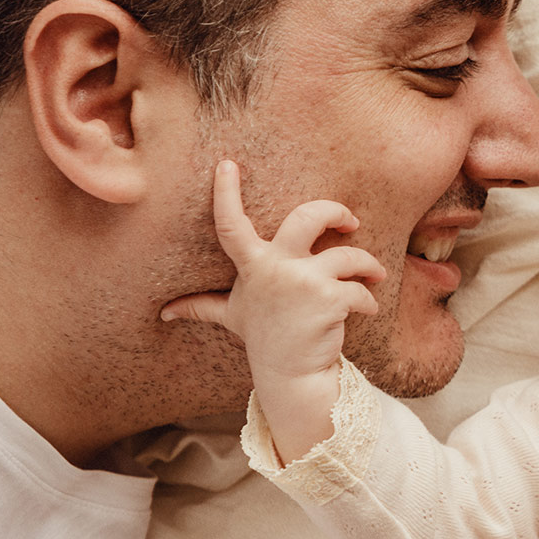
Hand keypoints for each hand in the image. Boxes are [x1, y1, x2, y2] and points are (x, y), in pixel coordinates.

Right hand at [161, 159, 384, 460]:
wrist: (290, 374)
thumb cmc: (265, 337)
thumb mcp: (232, 316)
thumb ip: (202, 306)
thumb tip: (165, 313)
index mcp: (253, 265)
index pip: (231, 224)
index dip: (226, 193)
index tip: (227, 164)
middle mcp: (276, 268)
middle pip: (309, 216)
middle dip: (336, 211)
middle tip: (350, 222)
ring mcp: (303, 282)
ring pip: (349, 255)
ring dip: (368, 267)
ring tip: (374, 277)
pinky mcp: (329, 298)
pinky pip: (360, 288)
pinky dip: (369, 300)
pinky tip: (365, 311)